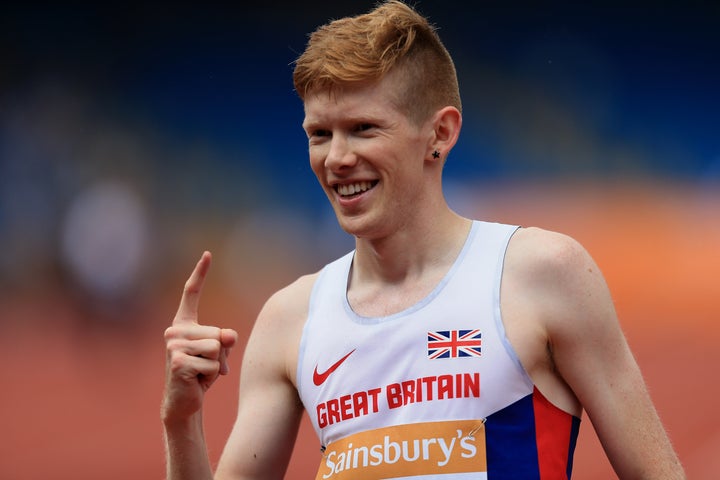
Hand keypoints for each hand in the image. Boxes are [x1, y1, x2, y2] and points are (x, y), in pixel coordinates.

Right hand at [162, 251, 237, 421]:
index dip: (200, 273)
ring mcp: (174, 346)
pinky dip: (212, 375)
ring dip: (217, 365)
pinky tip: (197, 381)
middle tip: (206, 366)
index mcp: (184, 324)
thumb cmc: (201, 374)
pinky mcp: (178, 362)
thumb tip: (227, 335)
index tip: (208, 253)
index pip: (191, 293)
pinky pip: (212, 362)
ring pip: (217, 347)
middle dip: (221, 353)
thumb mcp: (218, 352)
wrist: (184, 402)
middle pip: (218, 332)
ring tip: (201, 373)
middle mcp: (175, 331)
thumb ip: (225, 339)